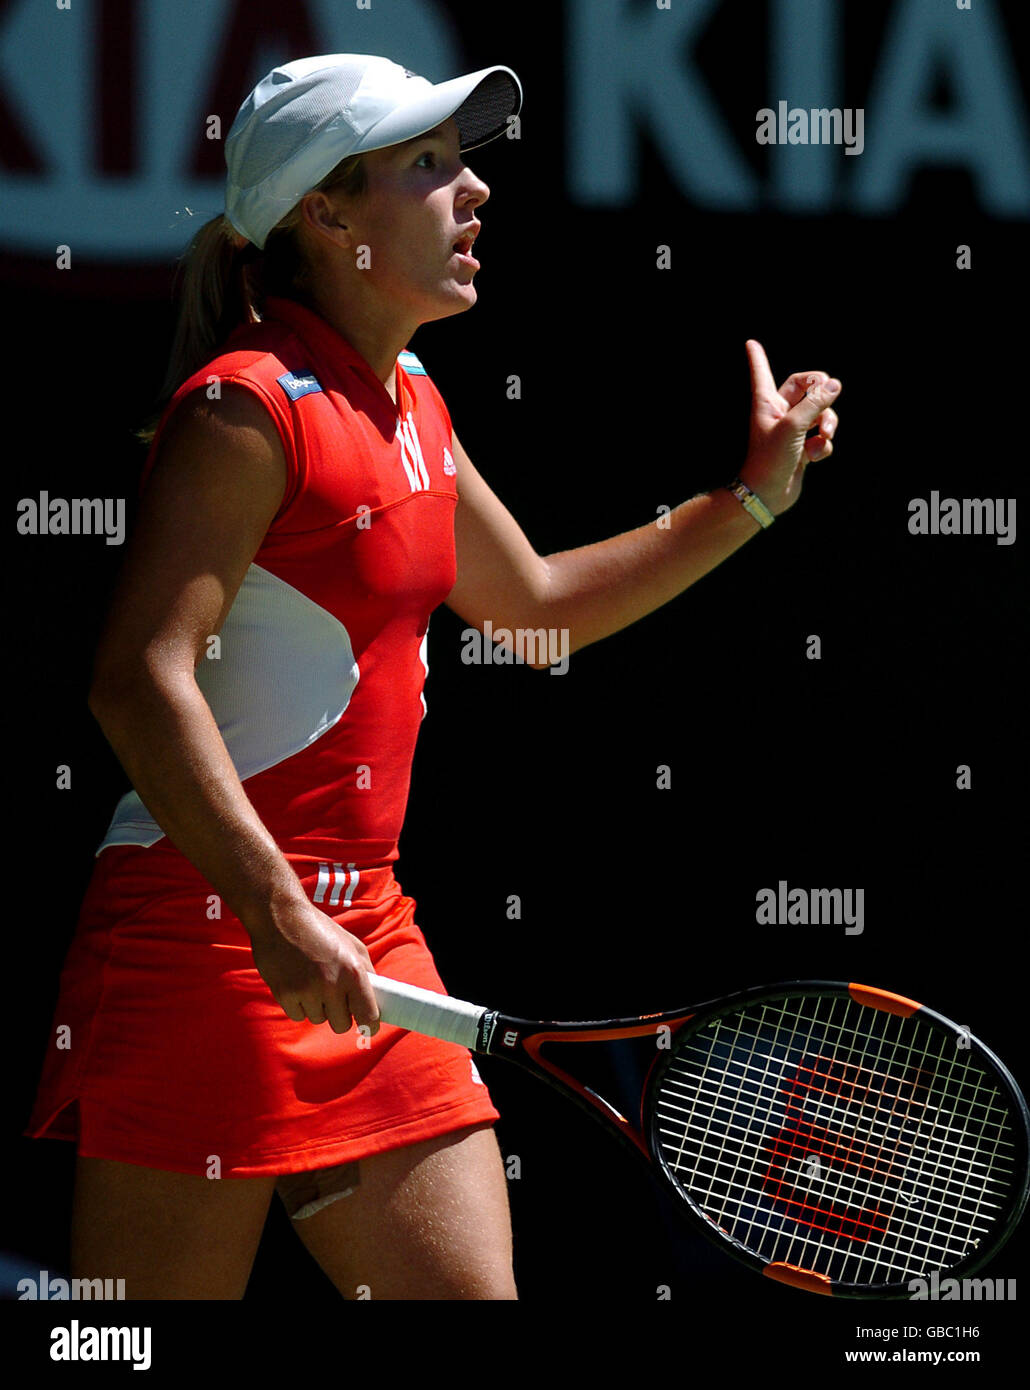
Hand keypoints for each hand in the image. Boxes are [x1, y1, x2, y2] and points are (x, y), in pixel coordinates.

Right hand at [248, 896, 380, 1035]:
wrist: (280, 916)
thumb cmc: (320, 929)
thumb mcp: (351, 945)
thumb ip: (366, 972)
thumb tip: (376, 999)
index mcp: (353, 971)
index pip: (368, 1016)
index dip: (369, 1024)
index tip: (367, 1025)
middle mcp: (331, 984)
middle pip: (341, 1025)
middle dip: (339, 1014)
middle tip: (334, 996)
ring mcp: (307, 991)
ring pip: (318, 1019)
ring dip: (317, 1007)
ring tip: (312, 981)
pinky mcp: (285, 994)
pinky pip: (298, 1016)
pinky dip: (299, 1005)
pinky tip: (297, 983)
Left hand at [739, 340, 840, 515]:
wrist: (767, 494)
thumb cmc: (770, 458)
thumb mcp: (793, 425)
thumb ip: (815, 402)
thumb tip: (835, 384)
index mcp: (767, 402)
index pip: (762, 373)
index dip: (757, 358)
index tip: (750, 343)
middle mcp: (780, 413)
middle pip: (807, 387)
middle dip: (822, 392)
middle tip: (831, 393)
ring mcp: (793, 430)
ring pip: (821, 413)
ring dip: (828, 423)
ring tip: (823, 436)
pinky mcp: (804, 447)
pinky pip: (823, 437)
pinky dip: (823, 446)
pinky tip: (813, 457)